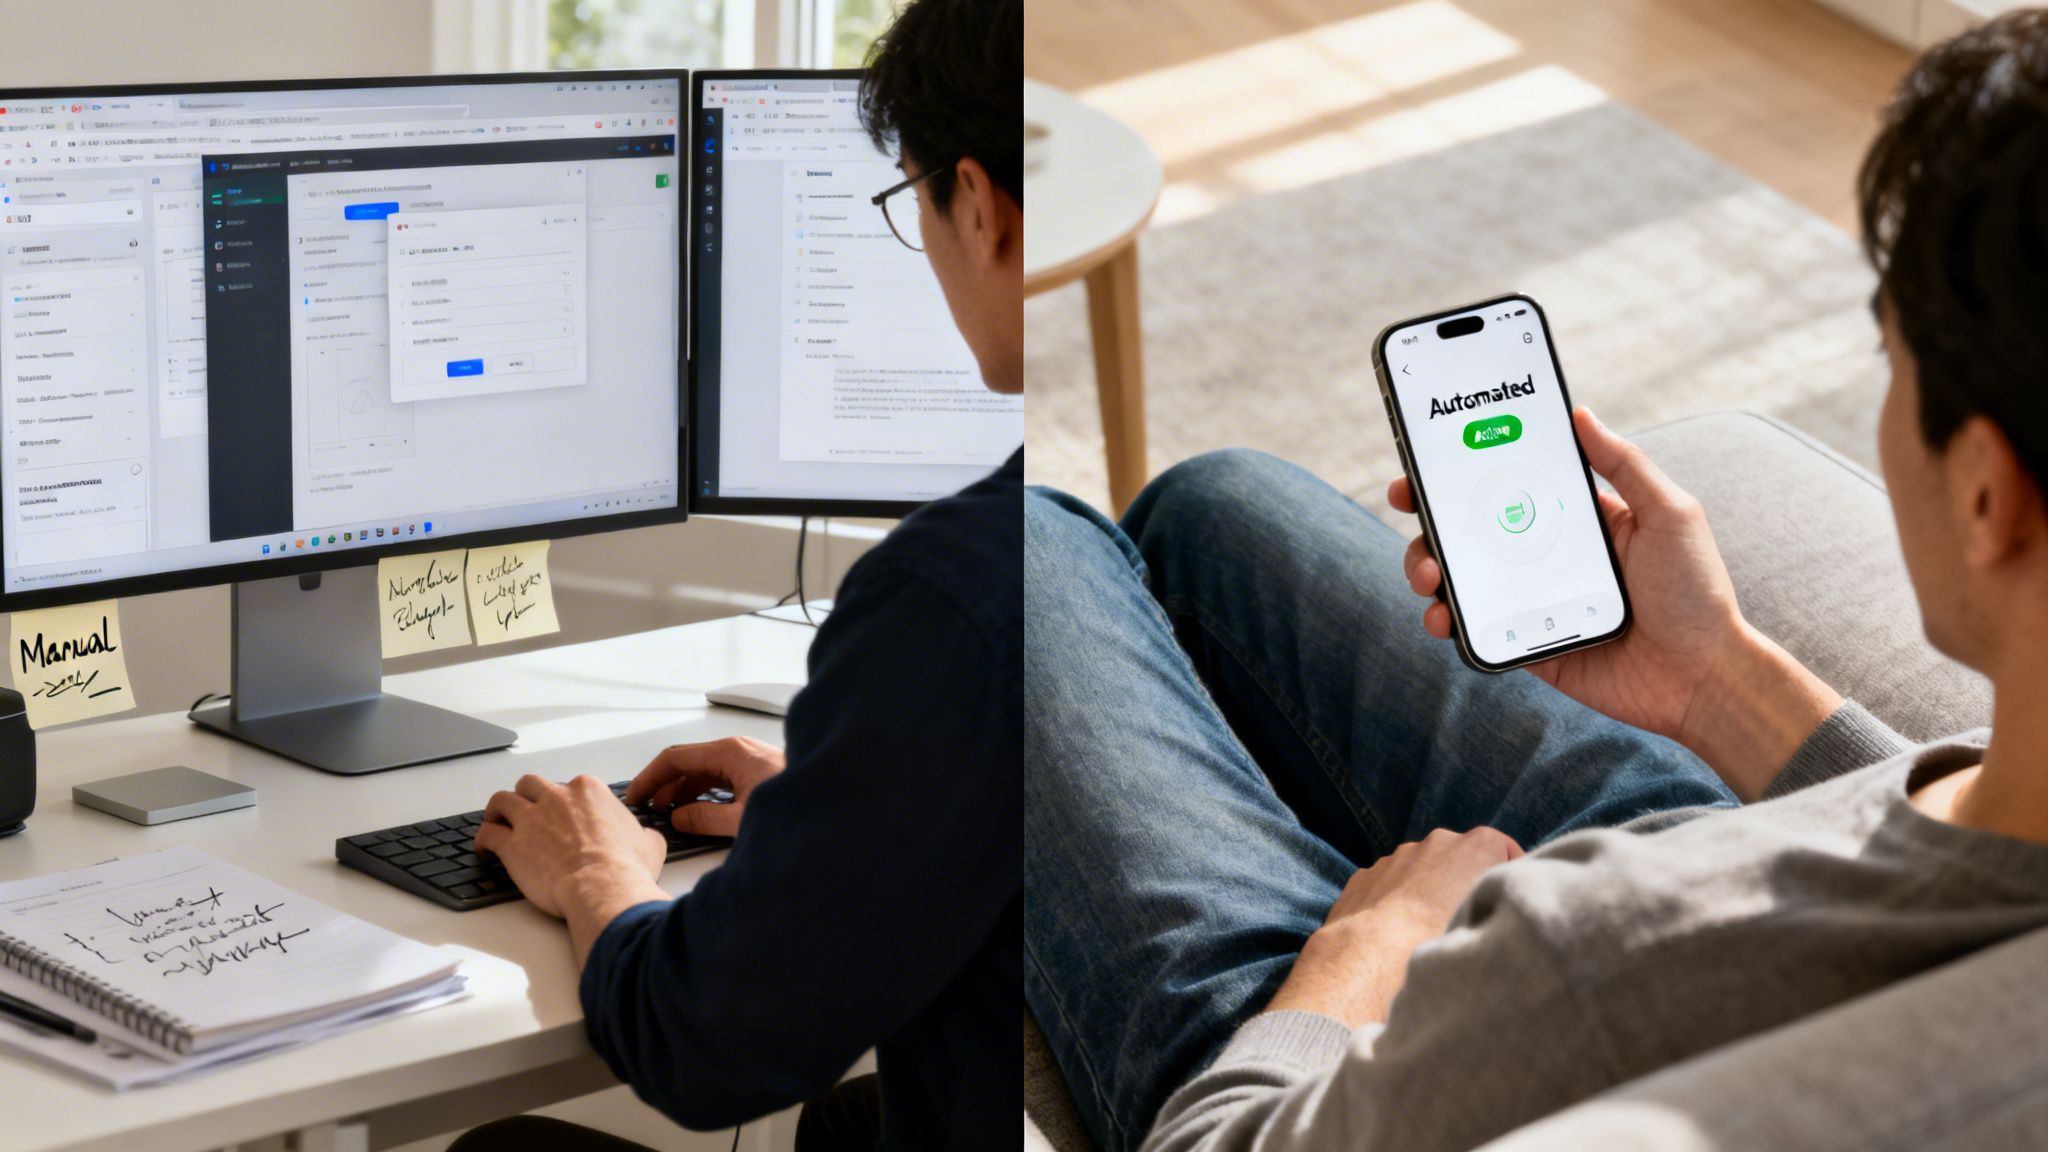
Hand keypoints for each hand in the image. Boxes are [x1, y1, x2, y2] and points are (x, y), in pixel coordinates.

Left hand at [476, 774, 665, 924]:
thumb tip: (647, 838)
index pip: (569, 786)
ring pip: (501, 801)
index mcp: (588, 791)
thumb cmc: (625, 868)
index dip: (563, 802)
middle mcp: (557, 798)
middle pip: (530, 784)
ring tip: (496, 822)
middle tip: (526, 812)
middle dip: (526, 796)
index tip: (563, 815)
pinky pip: (487, 834)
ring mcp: (532, 819)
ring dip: (497, 811)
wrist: (603, 887)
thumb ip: (643, 835)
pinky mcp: (512, 845)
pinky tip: (484, 850)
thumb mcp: (649, 844)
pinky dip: (483, 841)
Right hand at [625, 735, 785, 838]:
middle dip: (663, 785)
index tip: (635, 796)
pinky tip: (697, 811)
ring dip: (683, 791)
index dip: (650, 778)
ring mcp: (747, 758)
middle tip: (647, 808)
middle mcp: (737, 750)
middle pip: (687, 763)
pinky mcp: (757, 770)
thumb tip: (679, 818)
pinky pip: (719, 778)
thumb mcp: (742, 818)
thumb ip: (705, 818)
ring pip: (703, 771)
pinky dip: (702, 792)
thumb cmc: (798, 801)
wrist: (836, 799)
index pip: (675, 758)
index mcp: (729, 752)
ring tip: (668, 813)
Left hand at [1267, 827, 1521, 1026]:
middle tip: (1468, 920)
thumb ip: (1499, 904)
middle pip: (1461, 859)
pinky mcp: (1366, 875)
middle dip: (1464, 882)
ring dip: (1428, 893)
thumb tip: (1497, 912)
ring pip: (1422, 872)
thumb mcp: (1491, 921)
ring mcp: (1396, 856)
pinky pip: (1390, 886)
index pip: (1505, 849)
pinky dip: (1396, 902)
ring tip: (1428, 933)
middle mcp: (1436, 841)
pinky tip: (1396, 935)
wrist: (1373, 957)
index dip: (1509, 874)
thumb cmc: (1441, 941)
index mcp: (1475, 845)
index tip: (1508, 899)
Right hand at [1389, 407, 1838, 797]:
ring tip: (1429, 574)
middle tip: (1409, 504)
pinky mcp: (1525, 644)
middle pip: (1470, 528)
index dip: (1465, 470)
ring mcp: (1532, 600)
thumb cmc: (1696, 592)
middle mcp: (1546, 556)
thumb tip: (1581, 413)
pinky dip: (1447, 621)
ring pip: (1461, 577)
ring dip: (1428, 567)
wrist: (1703, 677)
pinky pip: (1473, 629)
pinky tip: (1443, 618)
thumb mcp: (1670, 514)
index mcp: (1575, 519)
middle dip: (1430, 515)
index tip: (1430, 459)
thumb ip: (1625, 464)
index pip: (1510, 485)